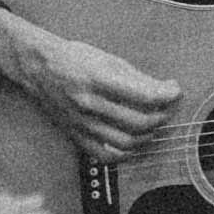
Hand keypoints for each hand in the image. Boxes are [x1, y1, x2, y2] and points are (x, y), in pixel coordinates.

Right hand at [0, 10, 180, 157]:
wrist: (39, 68)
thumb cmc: (74, 59)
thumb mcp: (107, 58)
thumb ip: (137, 77)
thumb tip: (165, 90)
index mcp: (97, 78)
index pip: (145, 95)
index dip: (167, 94)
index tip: (175, 89)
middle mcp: (89, 104)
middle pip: (140, 121)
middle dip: (162, 115)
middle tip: (168, 106)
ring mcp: (82, 123)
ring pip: (127, 142)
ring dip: (149, 135)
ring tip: (155, 122)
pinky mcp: (77, 136)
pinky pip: (107, 155)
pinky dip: (127, 153)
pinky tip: (135, 141)